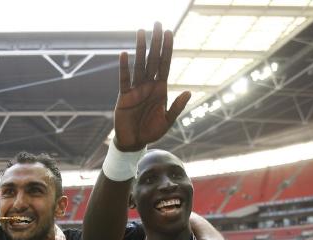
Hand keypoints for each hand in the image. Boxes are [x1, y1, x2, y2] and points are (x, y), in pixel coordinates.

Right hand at [114, 23, 190, 151]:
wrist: (135, 142)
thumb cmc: (152, 132)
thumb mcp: (167, 121)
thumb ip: (177, 107)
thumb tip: (188, 92)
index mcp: (161, 89)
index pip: (165, 64)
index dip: (167, 49)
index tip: (169, 33)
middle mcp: (149, 85)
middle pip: (153, 59)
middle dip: (155, 42)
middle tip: (157, 24)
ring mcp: (136, 89)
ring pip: (139, 65)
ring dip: (141, 48)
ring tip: (141, 32)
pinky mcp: (124, 96)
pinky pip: (124, 79)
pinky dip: (124, 67)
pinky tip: (124, 54)